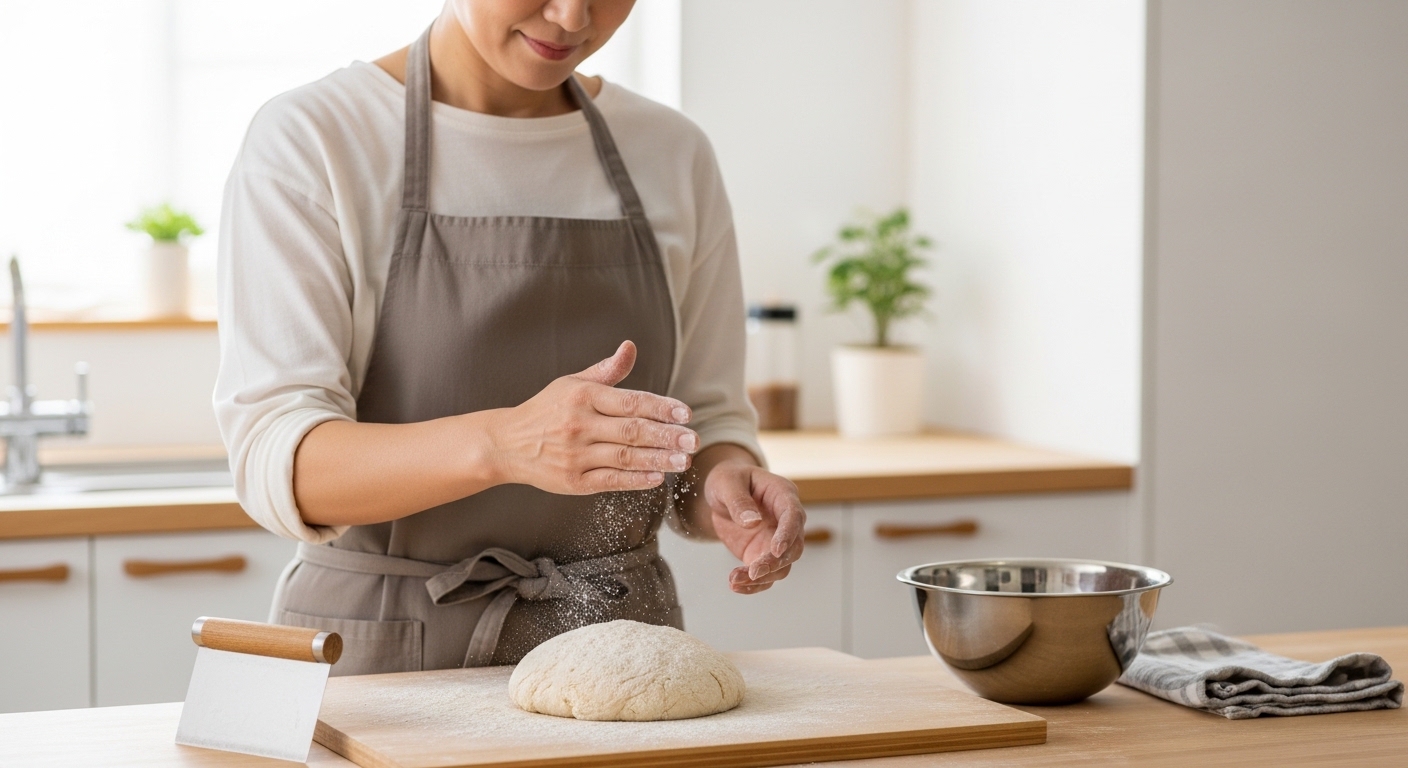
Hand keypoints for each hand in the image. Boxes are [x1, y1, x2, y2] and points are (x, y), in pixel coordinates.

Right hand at [484, 341, 699, 494]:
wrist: (507, 443)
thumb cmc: (547, 410)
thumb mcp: (572, 383)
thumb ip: (607, 371)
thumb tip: (630, 347)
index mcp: (583, 396)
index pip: (631, 401)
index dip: (662, 407)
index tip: (686, 413)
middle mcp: (579, 424)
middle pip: (632, 430)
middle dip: (667, 436)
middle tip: (694, 440)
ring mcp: (575, 454)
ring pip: (625, 457)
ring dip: (658, 460)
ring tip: (684, 461)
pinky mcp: (572, 481)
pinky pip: (610, 480)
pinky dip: (635, 479)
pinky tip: (656, 478)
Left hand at [698, 451, 805, 593]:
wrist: (722, 493)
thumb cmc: (729, 479)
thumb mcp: (727, 482)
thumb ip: (738, 501)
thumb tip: (751, 522)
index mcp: (783, 495)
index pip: (794, 516)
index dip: (787, 534)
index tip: (775, 550)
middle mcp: (786, 520)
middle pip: (793, 547)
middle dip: (775, 563)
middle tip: (753, 572)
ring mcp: (776, 540)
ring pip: (781, 566)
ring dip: (762, 578)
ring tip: (734, 580)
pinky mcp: (763, 555)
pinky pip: (765, 575)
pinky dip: (752, 584)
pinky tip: (736, 584)